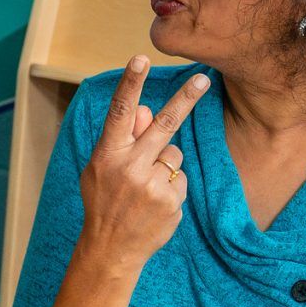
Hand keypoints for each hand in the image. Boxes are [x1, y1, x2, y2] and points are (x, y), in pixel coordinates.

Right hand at [77, 57, 206, 270]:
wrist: (111, 248)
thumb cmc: (104, 202)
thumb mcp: (101, 169)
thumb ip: (124, 140)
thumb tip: (146, 110)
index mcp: (107, 154)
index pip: (120, 112)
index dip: (131, 84)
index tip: (141, 58)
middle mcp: (128, 166)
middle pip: (163, 125)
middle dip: (184, 99)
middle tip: (204, 77)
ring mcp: (151, 184)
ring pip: (174, 155)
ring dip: (166, 166)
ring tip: (145, 189)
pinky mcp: (170, 200)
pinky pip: (181, 180)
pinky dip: (171, 189)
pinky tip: (154, 204)